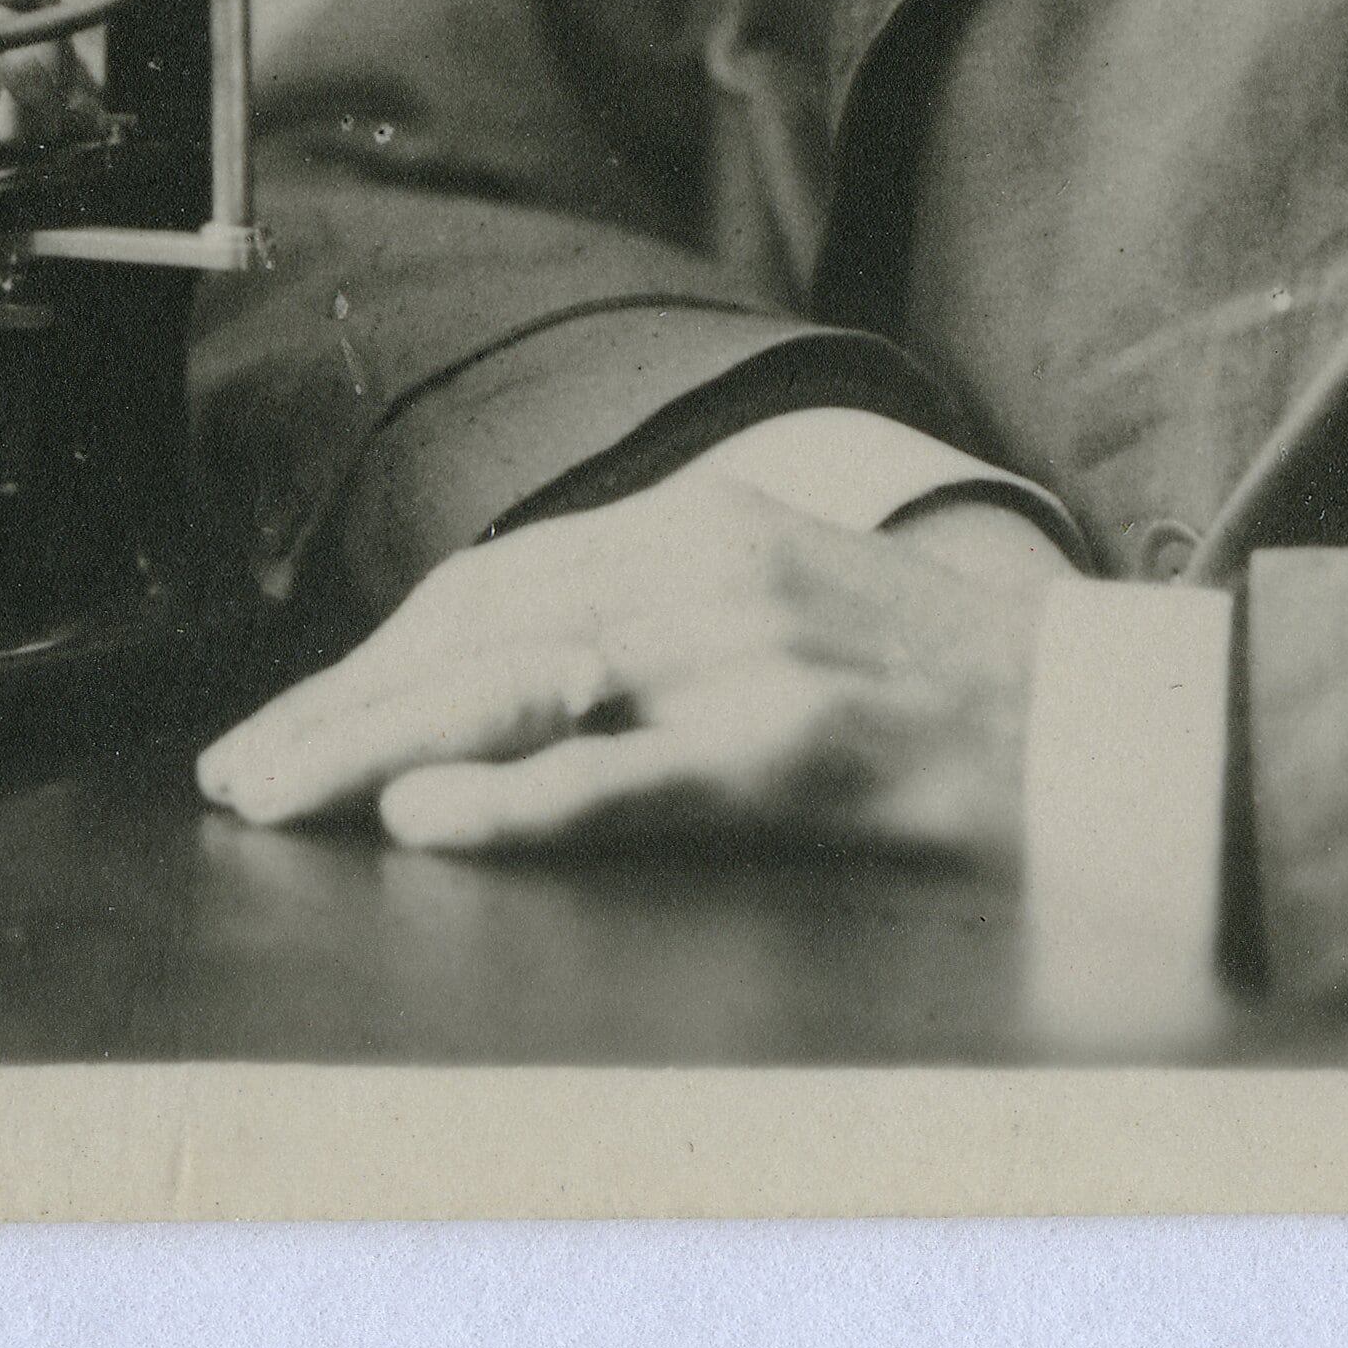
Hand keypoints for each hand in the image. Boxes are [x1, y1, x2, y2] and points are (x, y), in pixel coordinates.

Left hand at [195, 469, 1057, 862]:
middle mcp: (704, 564)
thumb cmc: (950, 691)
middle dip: (337, 703)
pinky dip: (514, 799)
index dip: (377, 655)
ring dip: (372, 747)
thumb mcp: (789, 607)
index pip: (492, 583)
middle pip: (474, 629)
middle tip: (236, 773)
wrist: (1110, 723)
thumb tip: (517, 682)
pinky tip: (423, 826)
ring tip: (274, 798)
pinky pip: (623, 775)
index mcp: (699, 522)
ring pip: (513, 690)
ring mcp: (745, 650)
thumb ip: (663, 622)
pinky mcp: (791, 745)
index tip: (290, 719)